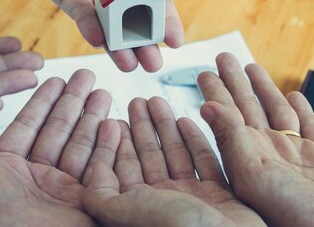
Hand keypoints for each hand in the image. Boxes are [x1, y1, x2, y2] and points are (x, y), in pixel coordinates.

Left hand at [0, 69, 117, 226]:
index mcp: (3, 170)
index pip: (29, 126)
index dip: (43, 101)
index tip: (55, 79)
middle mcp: (33, 180)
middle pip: (58, 130)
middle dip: (73, 101)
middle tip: (85, 75)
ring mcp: (59, 193)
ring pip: (80, 145)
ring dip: (92, 116)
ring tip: (101, 90)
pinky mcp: (83, 204)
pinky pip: (97, 168)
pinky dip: (106, 145)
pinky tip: (112, 122)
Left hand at [35, 0, 219, 71]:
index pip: (159, 15)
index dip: (168, 29)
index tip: (176, 42)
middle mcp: (121, 6)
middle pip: (135, 34)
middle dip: (144, 50)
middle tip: (152, 65)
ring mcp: (96, 7)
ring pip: (109, 34)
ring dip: (118, 51)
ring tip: (128, 64)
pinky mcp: (71, 0)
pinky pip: (80, 15)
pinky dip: (89, 25)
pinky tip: (97, 36)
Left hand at [82, 97, 264, 226]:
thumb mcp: (127, 212)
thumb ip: (102, 193)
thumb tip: (93, 169)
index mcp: (140, 208)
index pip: (123, 168)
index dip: (116, 142)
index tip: (112, 118)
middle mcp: (164, 203)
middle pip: (148, 156)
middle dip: (141, 127)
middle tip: (136, 101)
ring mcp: (192, 200)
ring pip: (175, 155)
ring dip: (165, 127)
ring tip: (158, 102)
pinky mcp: (220, 197)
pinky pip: (205, 163)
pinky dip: (195, 141)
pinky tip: (186, 121)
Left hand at [198, 53, 313, 226]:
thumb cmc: (290, 215)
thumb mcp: (251, 174)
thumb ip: (231, 139)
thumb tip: (207, 107)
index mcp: (247, 155)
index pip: (226, 115)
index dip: (215, 92)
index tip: (203, 72)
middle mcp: (269, 153)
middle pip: (247, 108)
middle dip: (235, 82)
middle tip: (223, 58)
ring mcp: (295, 156)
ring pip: (277, 113)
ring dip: (264, 90)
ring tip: (252, 67)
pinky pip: (311, 130)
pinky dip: (304, 112)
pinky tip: (295, 96)